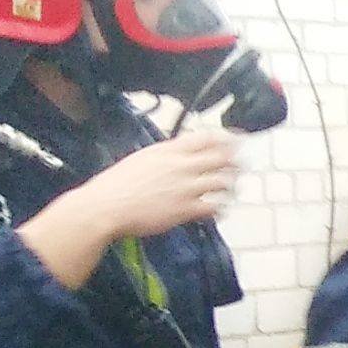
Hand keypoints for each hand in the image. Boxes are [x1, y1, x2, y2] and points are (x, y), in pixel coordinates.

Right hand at [22, 129, 238, 287]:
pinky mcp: (185, 210)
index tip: (237, 138)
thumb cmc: (117, 184)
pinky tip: (222, 210)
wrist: (105, 206)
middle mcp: (181, 166)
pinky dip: (222, 208)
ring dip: (231, 185)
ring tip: (233, 188)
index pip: (206, 138)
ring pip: (223, 182)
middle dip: (236, 160)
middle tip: (242, 164)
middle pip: (221, 158)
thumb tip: (179, 152)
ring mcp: (186, 188)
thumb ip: (165, 154)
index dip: (226, 138)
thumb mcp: (142, 158)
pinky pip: (214, 207)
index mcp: (169, 151)